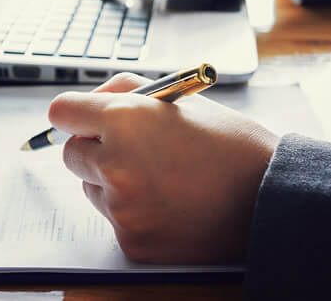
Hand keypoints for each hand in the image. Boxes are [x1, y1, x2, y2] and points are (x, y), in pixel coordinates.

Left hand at [49, 73, 278, 263]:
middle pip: (70, 154)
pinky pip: (113, 218)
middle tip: (129, 147)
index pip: (61, 112)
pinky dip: (130, 210)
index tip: (85, 118)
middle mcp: (116, 164)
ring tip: (156, 175)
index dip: (74, 113)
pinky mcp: (133, 241)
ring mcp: (123, 208)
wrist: (269, 195)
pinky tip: (166, 202)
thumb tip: (89, 103)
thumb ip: (123, 89)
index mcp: (125, 120)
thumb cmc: (225, 141)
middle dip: (92, 148)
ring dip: (109, 179)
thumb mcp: (177, 98)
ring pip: (90, 187)